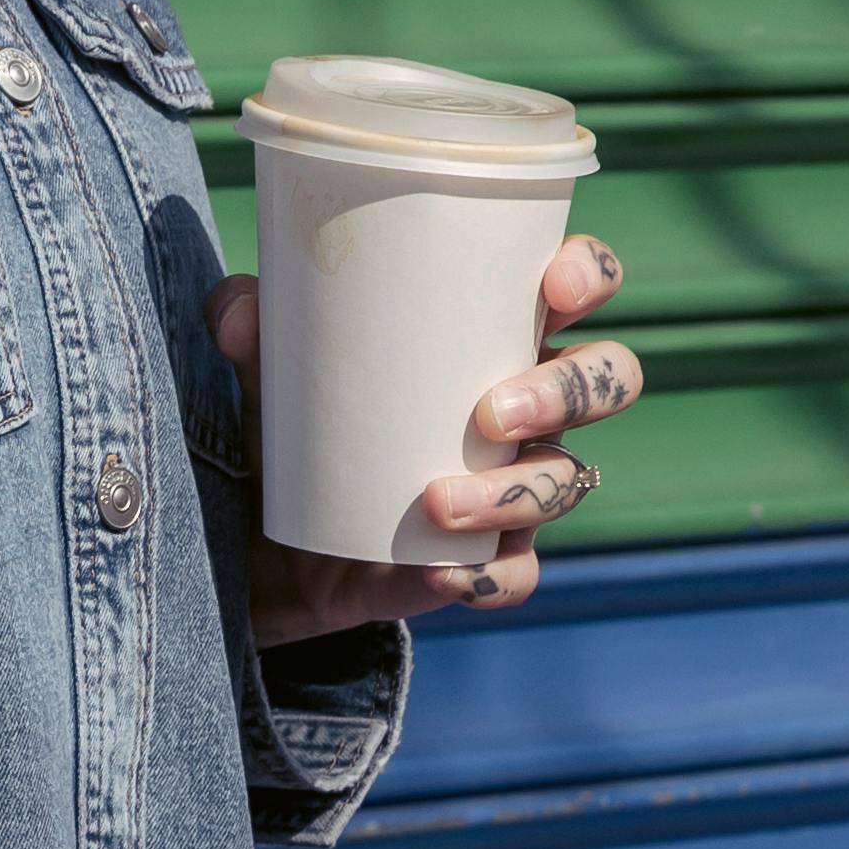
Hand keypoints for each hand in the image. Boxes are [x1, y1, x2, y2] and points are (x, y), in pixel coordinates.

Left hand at [213, 235, 641, 646]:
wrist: (271, 525)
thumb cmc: (301, 408)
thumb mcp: (269, 359)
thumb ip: (246, 320)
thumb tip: (239, 315)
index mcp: (493, 331)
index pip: (578, 286)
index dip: (590, 275)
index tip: (556, 283)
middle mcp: (528, 405)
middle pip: (608, 382)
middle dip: (570, 392)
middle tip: (492, 411)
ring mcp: (518, 483)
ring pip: (566, 480)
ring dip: (514, 492)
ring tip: (437, 500)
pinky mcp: (485, 557)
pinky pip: (516, 572)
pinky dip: (488, 574)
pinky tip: (446, 569)